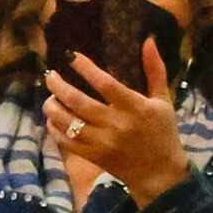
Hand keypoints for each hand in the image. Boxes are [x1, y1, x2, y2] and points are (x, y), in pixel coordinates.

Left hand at [43, 39, 190, 207]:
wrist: (159, 172)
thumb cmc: (163, 132)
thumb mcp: (163, 100)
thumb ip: (155, 70)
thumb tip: (148, 40)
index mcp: (135, 107)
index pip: (105, 83)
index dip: (85, 68)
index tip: (71, 56)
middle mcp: (117, 124)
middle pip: (78, 101)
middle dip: (58, 86)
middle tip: (50, 75)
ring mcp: (103, 142)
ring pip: (67, 121)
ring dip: (53, 106)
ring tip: (50, 97)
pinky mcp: (93, 156)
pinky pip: (65, 141)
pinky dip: (55, 128)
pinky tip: (53, 119)